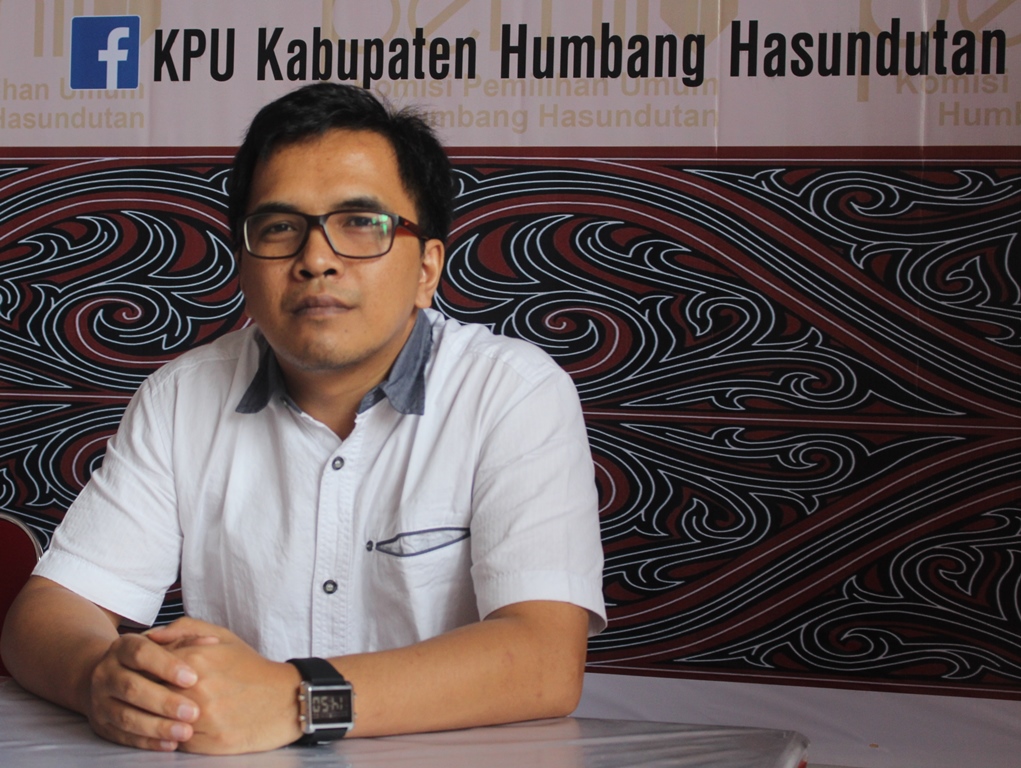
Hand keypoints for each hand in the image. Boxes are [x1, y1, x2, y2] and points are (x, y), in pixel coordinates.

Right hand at [86, 631, 202, 751]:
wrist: (112, 676)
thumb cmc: (152, 657)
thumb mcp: (167, 642)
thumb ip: (188, 639)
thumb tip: (211, 642)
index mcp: (123, 646)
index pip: (141, 654)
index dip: (166, 666)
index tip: (193, 678)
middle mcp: (106, 672)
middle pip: (131, 687)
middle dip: (164, 701)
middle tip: (193, 712)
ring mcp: (100, 700)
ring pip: (125, 716)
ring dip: (157, 726)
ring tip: (185, 732)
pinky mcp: (101, 725)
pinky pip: (123, 736)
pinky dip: (147, 741)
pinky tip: (170, 743)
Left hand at [147, 618, 302, 753]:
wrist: (285, 700)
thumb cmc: (251, 668)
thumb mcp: (223, 637)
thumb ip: (184, 629)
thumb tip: (150, 637)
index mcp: (196, 658)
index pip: (146, 666)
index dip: (141, 671)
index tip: (141, 674)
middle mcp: (195, 688)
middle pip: (147, 694)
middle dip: (145, 695)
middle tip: (147, 695)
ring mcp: (201, 718)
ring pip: (158, 721)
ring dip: (156, 718)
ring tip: (162, 713)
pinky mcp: (208, 743)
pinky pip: (174, 741)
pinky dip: (172, 736)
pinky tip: (180, 728)